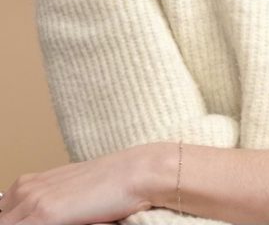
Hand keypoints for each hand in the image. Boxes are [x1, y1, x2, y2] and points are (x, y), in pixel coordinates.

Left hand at [0, 145, 155, 224]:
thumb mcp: (68, 192)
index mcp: (29, 183)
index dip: (11, 221)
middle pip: (3, 220)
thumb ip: (45, 203)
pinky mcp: (45, 215)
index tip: (23, 222)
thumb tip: (35, 218)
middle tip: (41, 223)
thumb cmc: (108, 183)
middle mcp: (26, 189)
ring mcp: (34, 201)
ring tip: (53, 223)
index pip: (2, 214)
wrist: (133, 172)